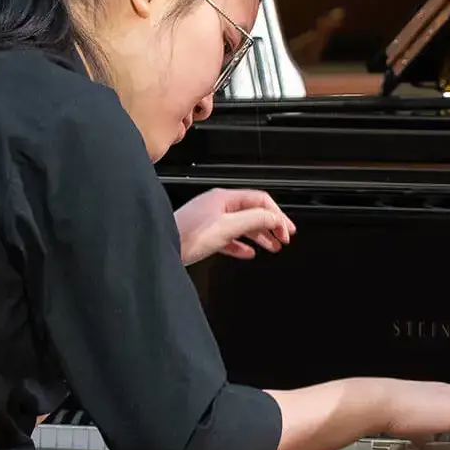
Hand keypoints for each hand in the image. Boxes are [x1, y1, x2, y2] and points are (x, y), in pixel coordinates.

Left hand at [175, 187, 295, 263]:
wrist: (161, 248)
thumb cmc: (187, 235)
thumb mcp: (227, 226)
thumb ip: (253, 220)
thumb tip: (274, 218)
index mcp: (224, 198)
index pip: (260, 200)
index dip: (277, 215)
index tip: (287, 230)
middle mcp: (218, 206)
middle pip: (253, 212)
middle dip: (271, 225)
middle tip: (284, 238)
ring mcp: (211, 220)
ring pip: (243, 225)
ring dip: (260, 236)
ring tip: (273, 246)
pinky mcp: (205, 235)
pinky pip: (229, 238)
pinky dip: (242, 245)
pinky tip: (248, 252)